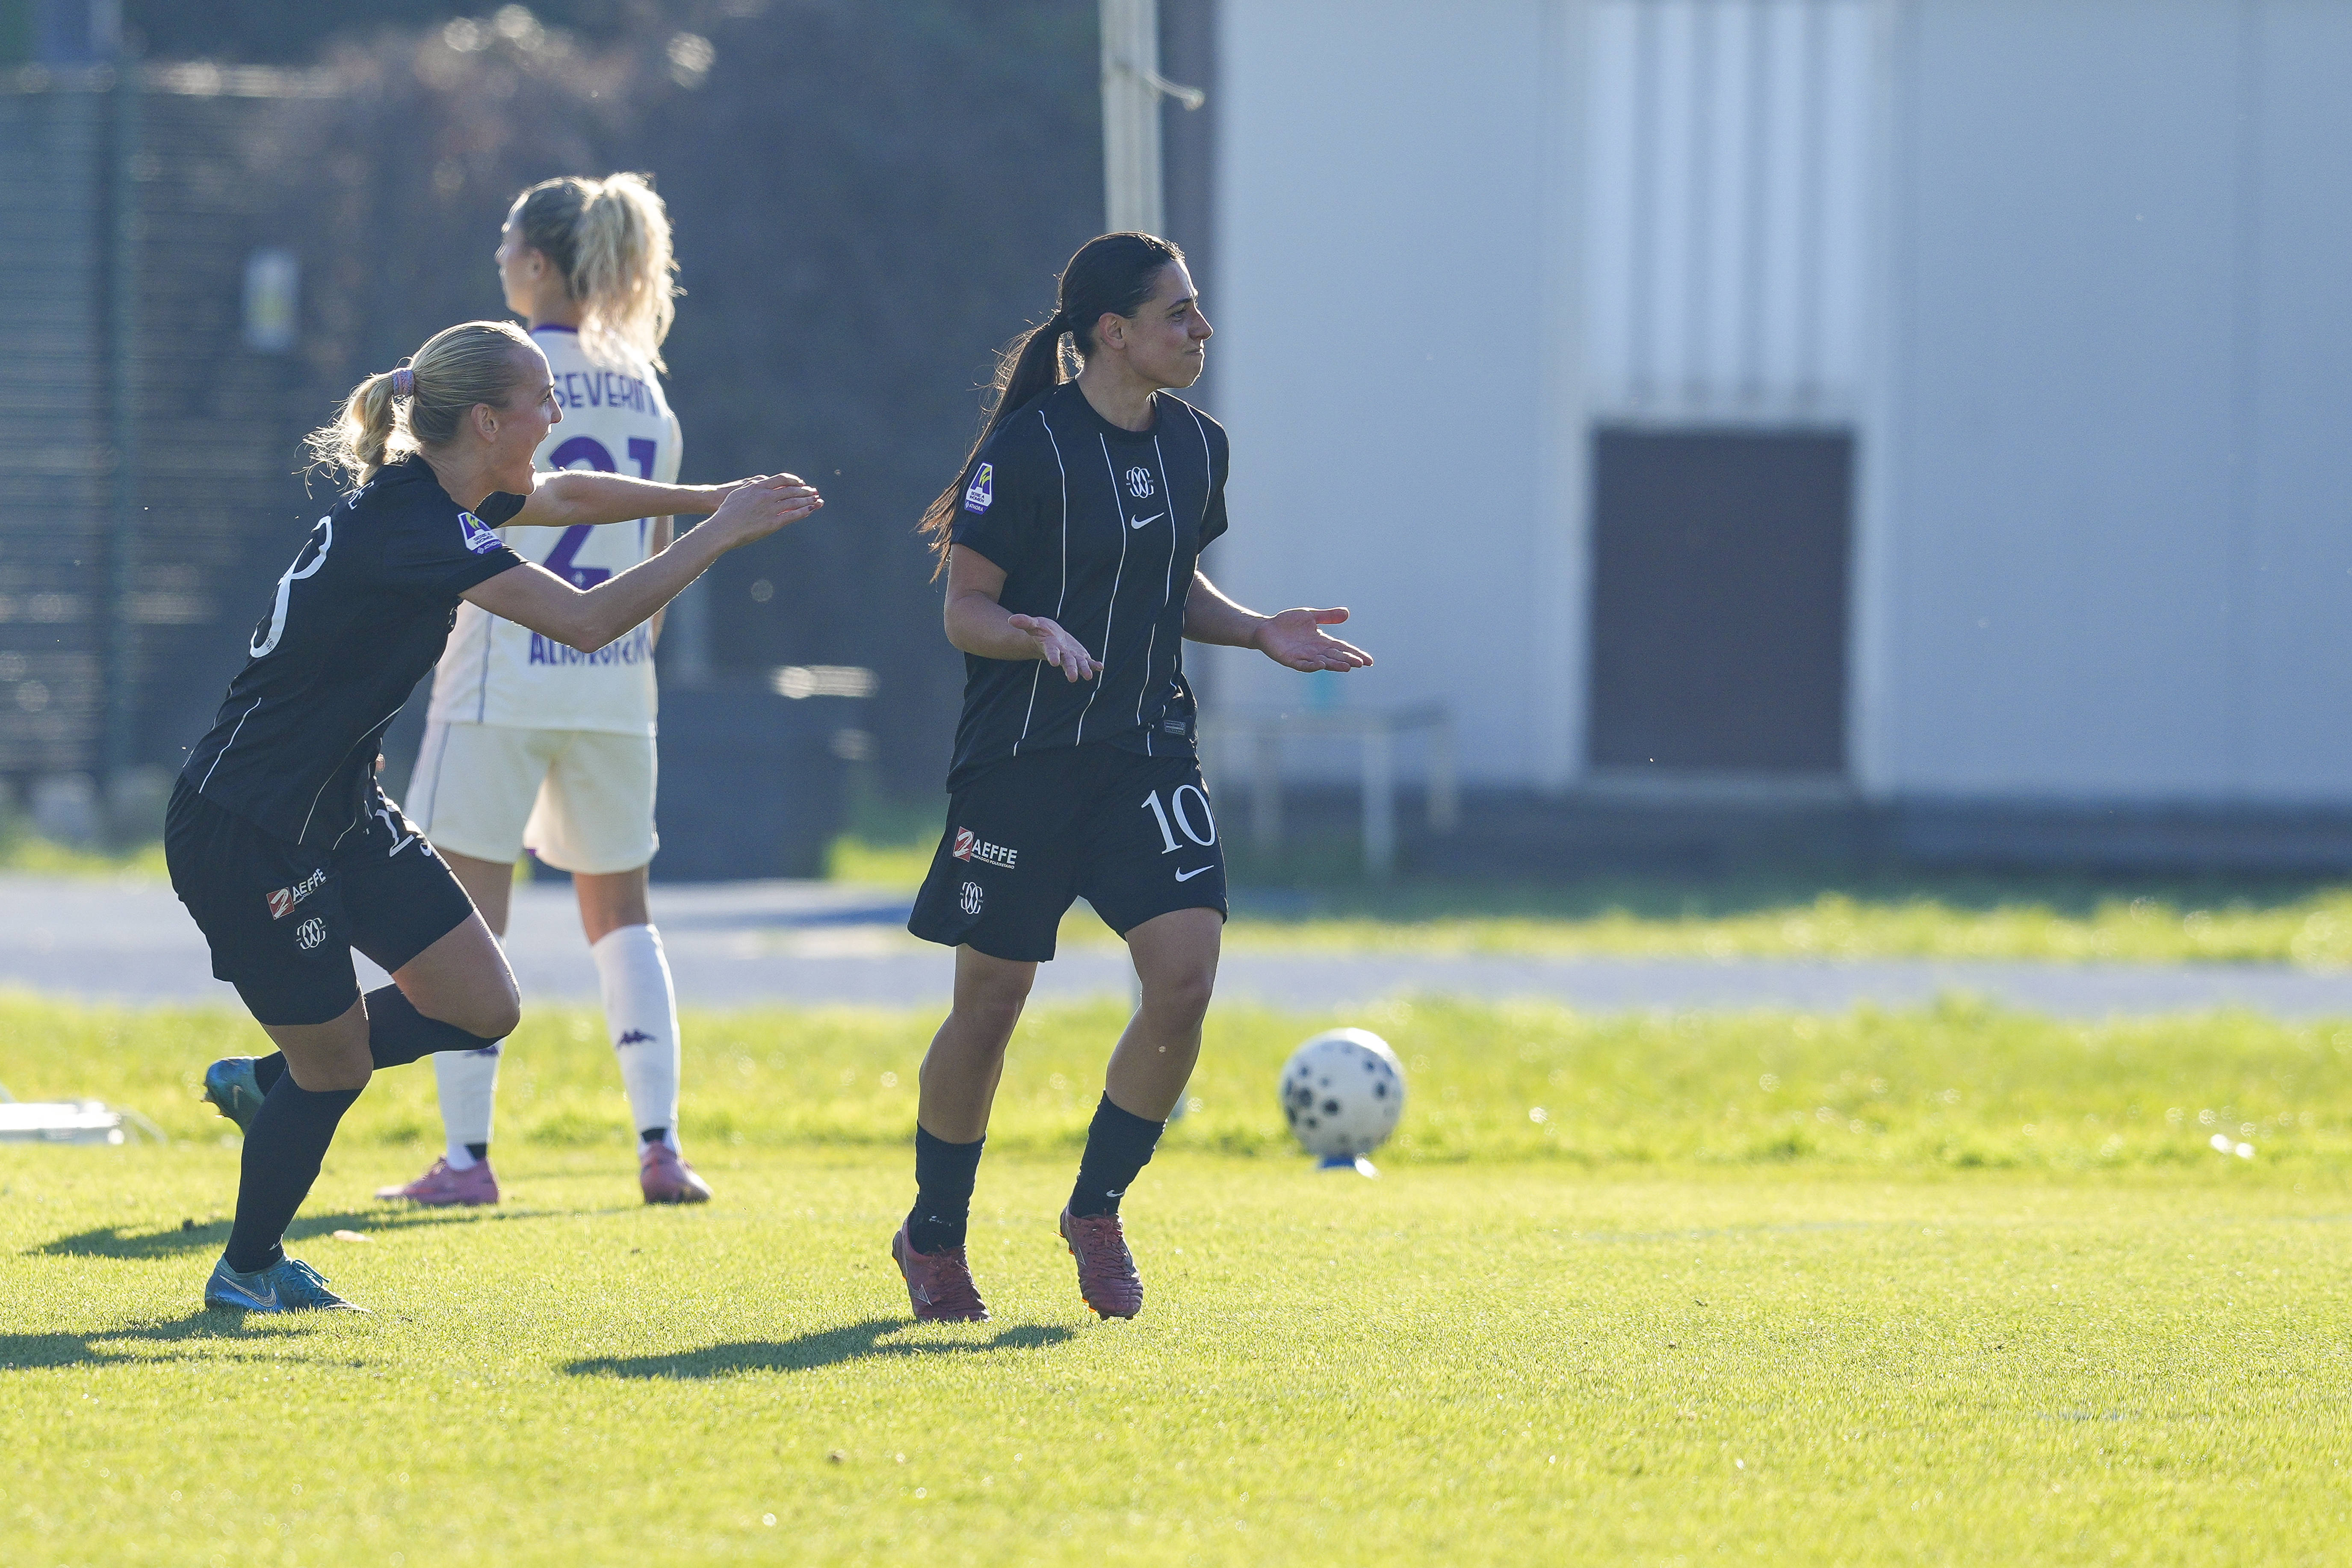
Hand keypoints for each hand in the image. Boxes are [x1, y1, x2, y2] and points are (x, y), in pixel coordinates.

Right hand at [704, 474, 822, 546]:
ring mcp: (770, 509)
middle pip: (791, 490)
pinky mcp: (773, 523)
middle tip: (813, 491)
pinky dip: (803, 512)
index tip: (800, 483)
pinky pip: (792, 515)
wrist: (722, 528)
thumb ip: (752, 485)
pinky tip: (810, 510)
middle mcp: (766, 495)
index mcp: (758, 486)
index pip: (781, 479)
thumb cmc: (726, 512)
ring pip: (794, 502)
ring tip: (816, 500)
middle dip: (804, 491)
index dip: (793, 480)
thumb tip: (761, 481)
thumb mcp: (738, 492)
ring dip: (807, 500)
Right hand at [1007, 613, 1100, 681]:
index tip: (1053, 662)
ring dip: (1084, 669)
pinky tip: (1100, 667)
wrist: (1051, 638)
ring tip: (1089, 677)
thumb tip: (1011, 619)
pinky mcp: (1080, 656)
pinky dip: (1094, 664)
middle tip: (1072, 678)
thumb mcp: (1033, 625)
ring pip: (1079, 664)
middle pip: (1066, 662)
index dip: (1052, 656)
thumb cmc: (1041, 631)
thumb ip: (1024, 622)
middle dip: (1070, 669)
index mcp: (1050, 647)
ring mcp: (1072, 657)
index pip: (1051, 652)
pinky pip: (1088, 661)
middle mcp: (1061, 655)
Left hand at [1253, 607, 1372, 671]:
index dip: (1355, 654)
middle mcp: (1315, 651)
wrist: (1266, 628)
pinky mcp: (1290, 660)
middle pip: (1335, 656)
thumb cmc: (1288, 623)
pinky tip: (1321, 665)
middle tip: (1362, 664)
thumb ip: (1328, 616)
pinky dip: (1312, 666)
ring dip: (1335, 665)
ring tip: (1347, 666)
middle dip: (1348, 660)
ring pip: (1323, 662)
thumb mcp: (1311, 616)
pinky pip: (1303, 665)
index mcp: (1322, 641)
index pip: (1343, 648)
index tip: (1370, 661)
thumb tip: (1347, 613)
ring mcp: (1303, 656)